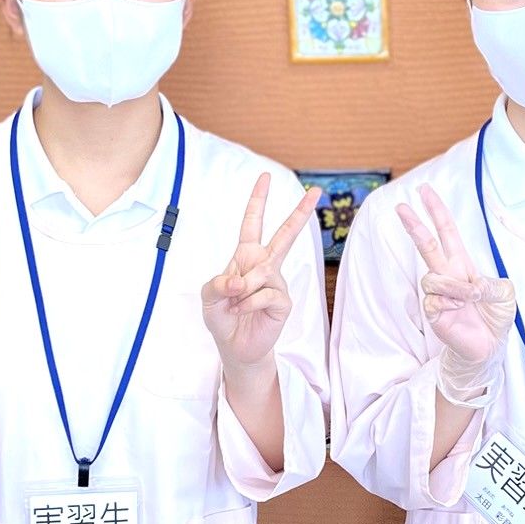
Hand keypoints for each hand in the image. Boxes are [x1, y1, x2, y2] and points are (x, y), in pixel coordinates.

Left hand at [201, 174, 320, 369]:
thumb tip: (239, 281)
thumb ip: (217, 283)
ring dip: (243, 289)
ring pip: (264, 272)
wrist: (235, 346)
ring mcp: (276, 282)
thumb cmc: (222, 317)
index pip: (252, 223)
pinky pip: (266, 294)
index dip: (258, 200)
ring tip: (235, 304)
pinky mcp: (283, 301)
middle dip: (300, 213)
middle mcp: (265, 265)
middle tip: (316, 191)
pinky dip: (249, 303)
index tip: (266, 177)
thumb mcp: (208, 297)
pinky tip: (242, 311)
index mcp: (246, 256)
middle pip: (285, 235)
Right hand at [396, 184, 516, 375]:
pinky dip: (450, 302)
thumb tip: (474, 286)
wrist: (489, 345)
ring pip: (432, 277)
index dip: (436, 211)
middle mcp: (447, 274)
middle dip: (414, 225)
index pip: (446, 232)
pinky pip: (433, 299)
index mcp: (462, 263)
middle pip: (426, 245)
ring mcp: (439, 293)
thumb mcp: (505, 294)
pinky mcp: (434, 312)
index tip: (424, 191)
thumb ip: (493, 284)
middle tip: (400, 207)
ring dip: (454, 285)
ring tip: (471, 297)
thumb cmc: (495, 316)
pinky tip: (459, 309)